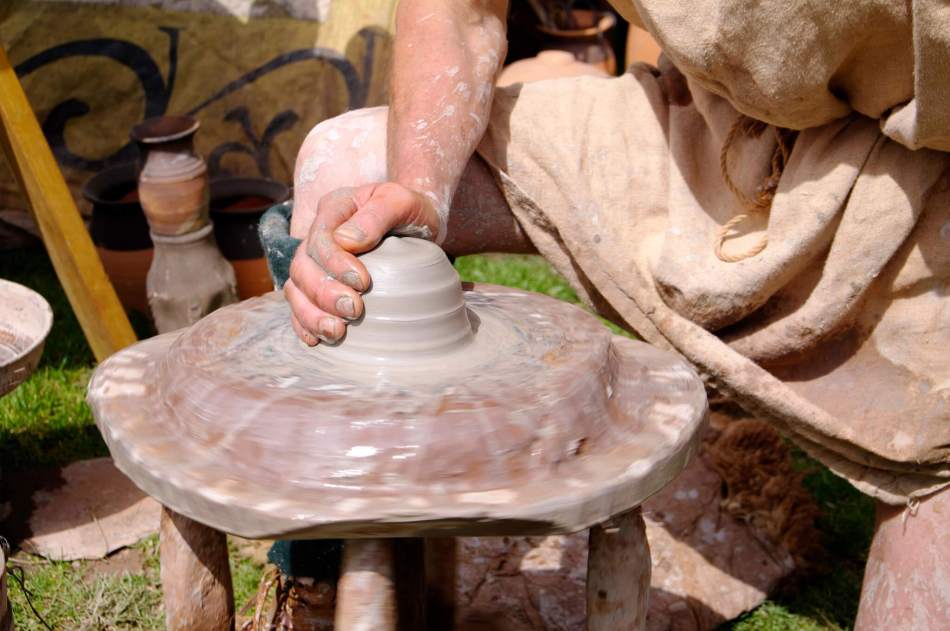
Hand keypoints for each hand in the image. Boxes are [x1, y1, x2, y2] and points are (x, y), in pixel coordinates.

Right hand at [285, 182, 441, 345]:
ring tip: (336, 332)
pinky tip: (316, 339)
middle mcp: (318, 235)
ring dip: (311, 314)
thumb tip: (347, 240)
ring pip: (296, 288)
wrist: (418, 224)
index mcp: (334, 209)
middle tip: (353, 311)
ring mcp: (315, 261)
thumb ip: (377, 215)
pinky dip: (304, 323)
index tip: (363, 283)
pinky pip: (300, 304)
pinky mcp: (319, 284)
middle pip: (302, 266)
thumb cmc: (411, 211)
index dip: (334, 263)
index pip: (320, 237)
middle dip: (323, 293)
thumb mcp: (402, 202)